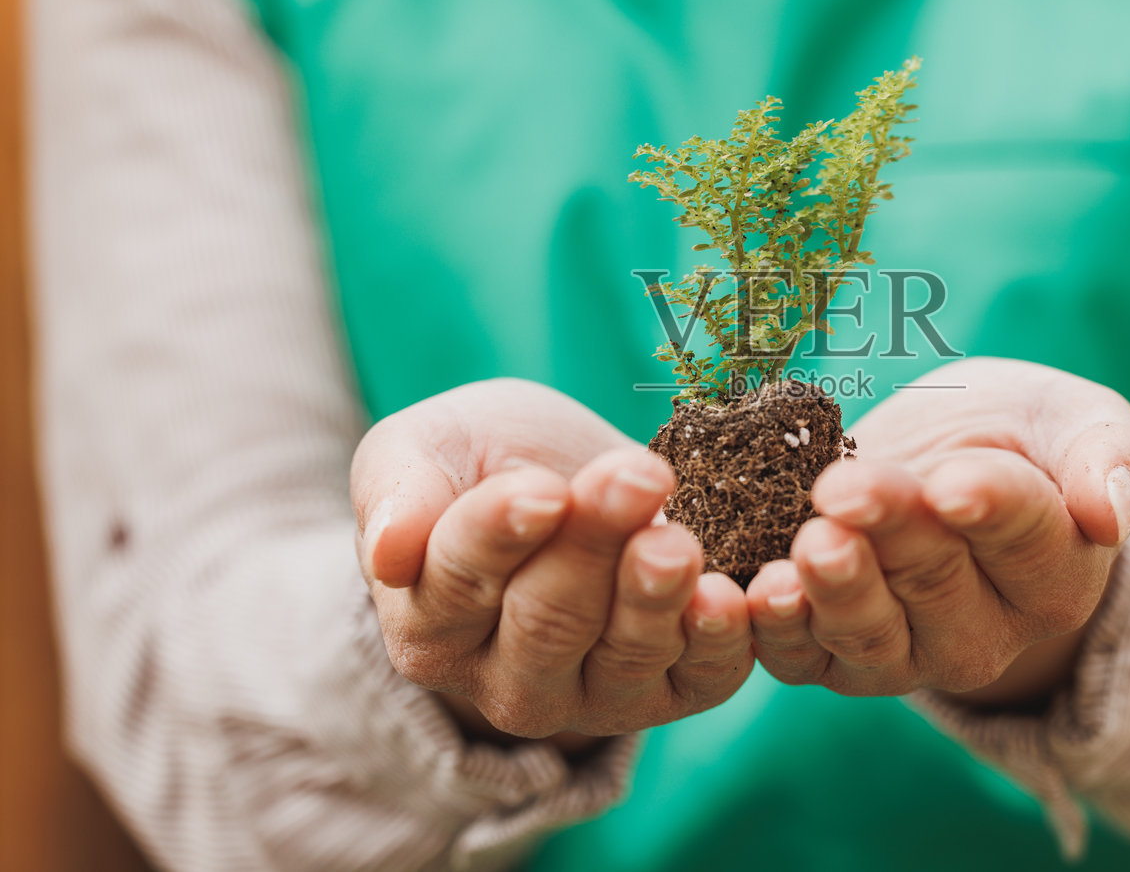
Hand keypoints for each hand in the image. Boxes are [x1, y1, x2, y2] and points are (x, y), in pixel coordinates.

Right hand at [352, 379, 752, 741]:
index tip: (544, 490)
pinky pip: (700, 678)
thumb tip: (388, 548)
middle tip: (634, 478)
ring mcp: (591, 696)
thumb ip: (398, 490)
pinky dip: (718, 642)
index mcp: (428, 625)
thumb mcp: (423, 449)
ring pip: (623, 654)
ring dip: (654, 594)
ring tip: (676, 540)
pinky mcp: (672, 691)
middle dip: (593, 545)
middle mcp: (505, 682)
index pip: (458, 584)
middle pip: (548, 621)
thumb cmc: (481, 461)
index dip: (502, 535)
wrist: (566, 480)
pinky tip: (726, 597)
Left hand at [745, 357, 1129, 705]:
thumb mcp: (1082, 423)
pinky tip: (757, 594)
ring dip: (833, 590)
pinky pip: (804, 657)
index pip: (1025, 536)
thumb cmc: (1028, 436)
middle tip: (847, 491)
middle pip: (936, 580)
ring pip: (869, 633)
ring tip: (810, 545)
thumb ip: (1112, 459)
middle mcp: (987, 628)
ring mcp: (909, 650)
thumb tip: (1110, 512)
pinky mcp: (838, 656)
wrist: (954, 461)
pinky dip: (777, 632)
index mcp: (1057, 571)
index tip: (952, 485)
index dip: (986, 508)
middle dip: (890, 531)